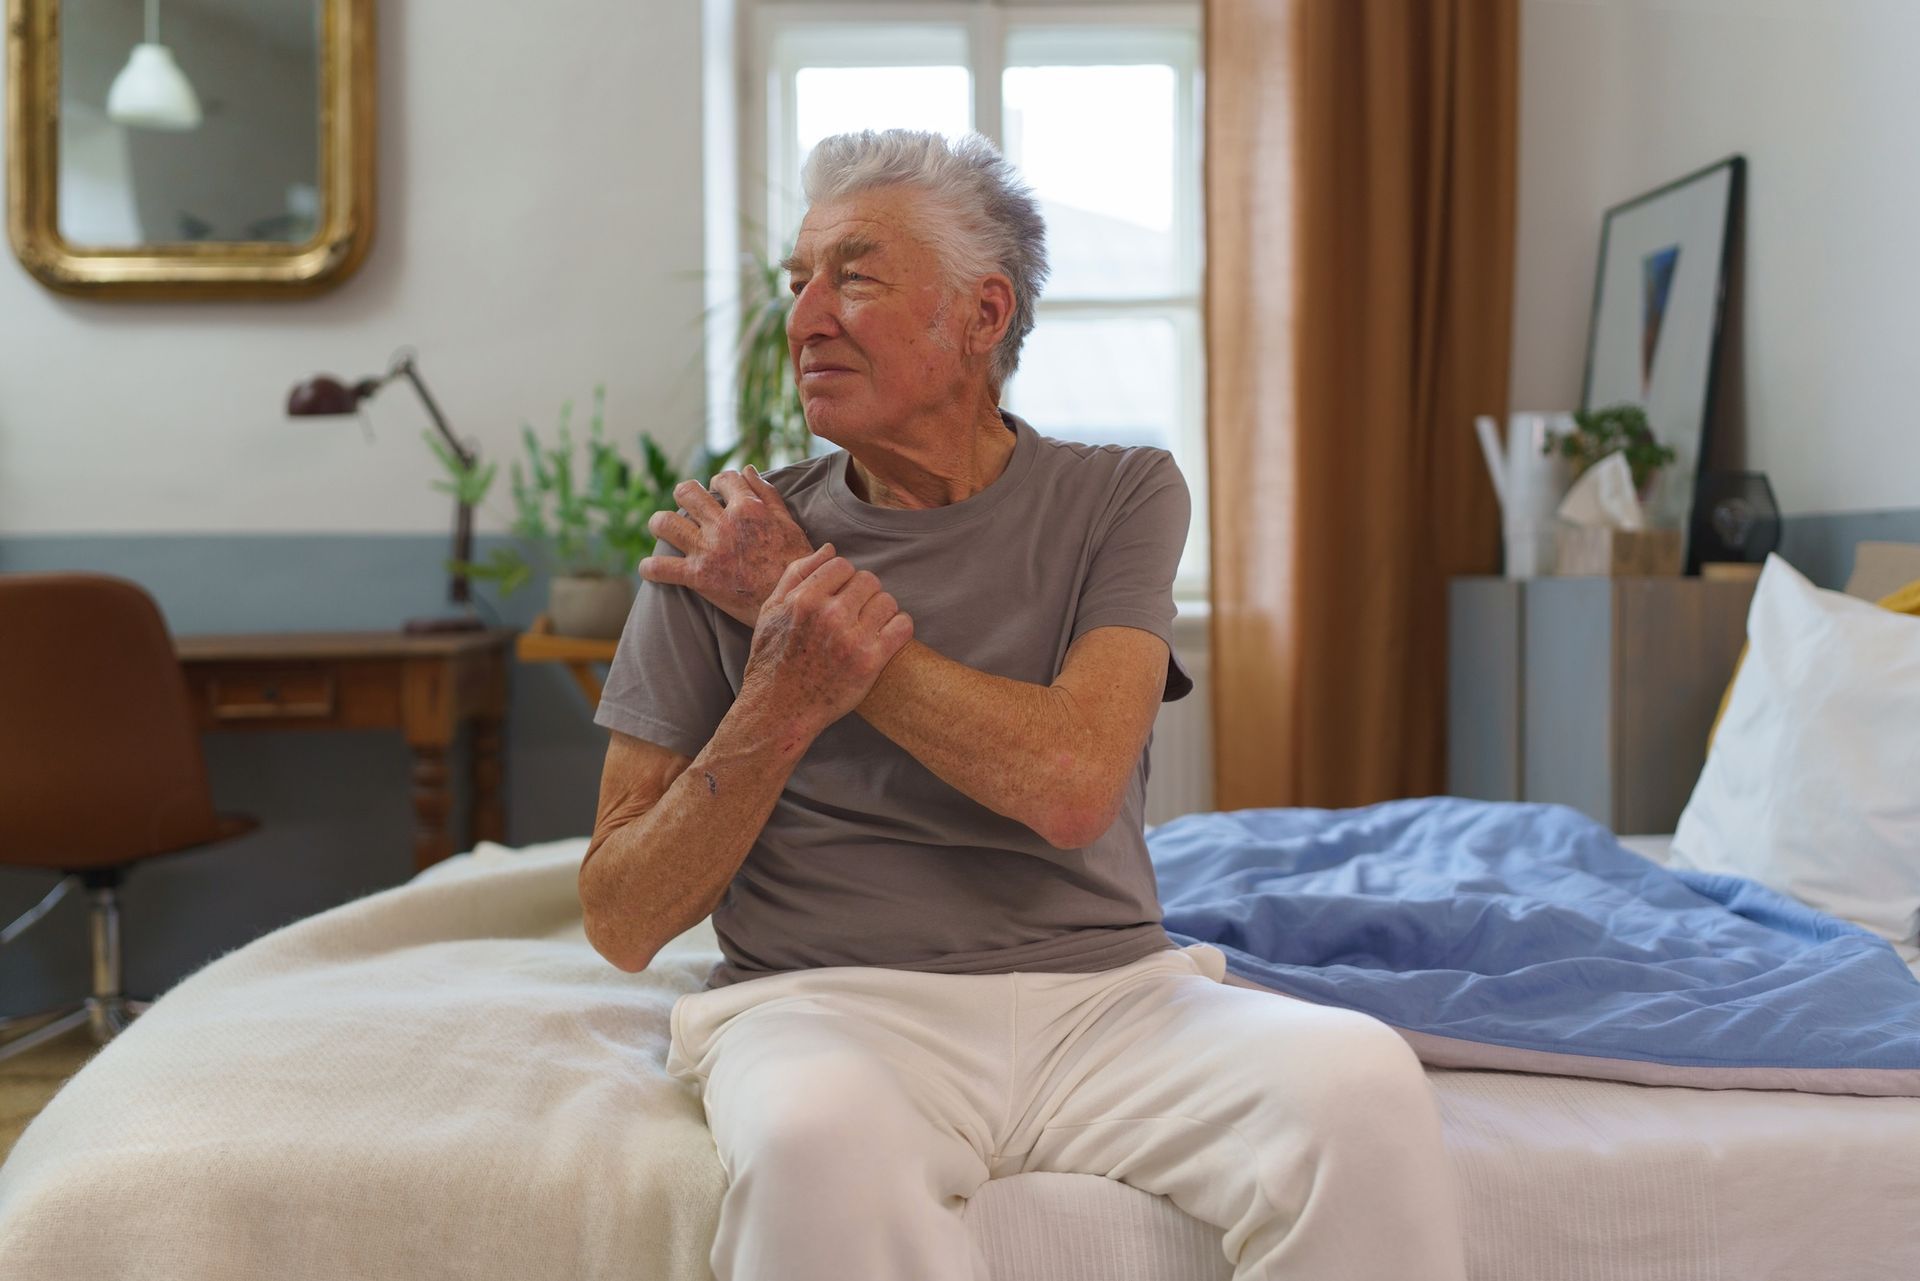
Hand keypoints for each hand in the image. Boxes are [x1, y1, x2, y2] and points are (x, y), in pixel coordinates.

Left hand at [639, 466, 814, 627]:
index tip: (718, 492)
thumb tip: (746, 469)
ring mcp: (707, 550)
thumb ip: (767, 494)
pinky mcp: (697, 577)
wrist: (792, 603)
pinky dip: (651, 568)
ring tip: (662, 528)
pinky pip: (660, 568)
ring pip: (665, 523)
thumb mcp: (789, 523)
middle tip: (687, 505)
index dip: (719, 482)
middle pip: (687, 492)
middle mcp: (723, 524)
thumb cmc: (795, 563)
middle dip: (685, 494)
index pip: (723, 478)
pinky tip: (650, 568)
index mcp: (748, 508)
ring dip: (660, 523)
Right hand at [740, 544, 913, 737]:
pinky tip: (885, 638)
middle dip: (863, 594)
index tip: (838, 597)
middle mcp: (829, 615)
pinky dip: (899, 628)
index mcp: (803, 599)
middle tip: (855, 614)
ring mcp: (851, 639)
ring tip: (868, 627)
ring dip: (882, 612)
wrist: (779, 710)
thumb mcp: (771, 610)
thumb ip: (797, 573)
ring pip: (888, 601)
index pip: (842, 564)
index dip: (842, 580)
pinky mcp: (870, 662)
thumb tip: (830, 548)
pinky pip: (902, 626)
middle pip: (868, 580)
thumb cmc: (772, 659)